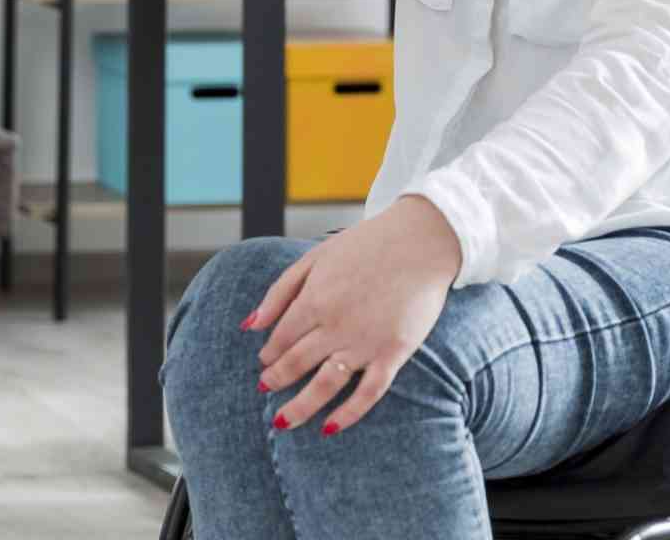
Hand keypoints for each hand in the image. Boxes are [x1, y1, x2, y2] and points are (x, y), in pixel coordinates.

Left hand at [248, 197, 463, 435]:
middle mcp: (335, 325)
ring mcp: (365, 342)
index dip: (268, 355)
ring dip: (299, 408)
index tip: (264, 363)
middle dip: (276, 381)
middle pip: (296, 364)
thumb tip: (249, 325)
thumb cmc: (366, 245)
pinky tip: (330, 428)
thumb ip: (280, 291)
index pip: (280, 339)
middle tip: (266, 389)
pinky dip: (348, 414)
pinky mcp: (393, 353)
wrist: (420, 240)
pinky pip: (367, 393)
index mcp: (314, 299)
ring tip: (282, 421)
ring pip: (324, 386)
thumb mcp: (315, 257)